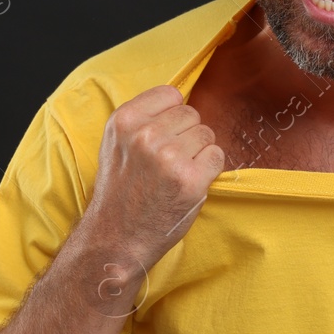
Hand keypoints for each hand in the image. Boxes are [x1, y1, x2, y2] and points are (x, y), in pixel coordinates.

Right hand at [81, 86, 224, 271]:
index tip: (163, 136)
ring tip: (176, 174)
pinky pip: (217, 156)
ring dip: (199, 153)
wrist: (116, 238)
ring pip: (207, 134)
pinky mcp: (190, 180)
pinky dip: (209, 170)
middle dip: (186, 135)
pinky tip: (189, 184)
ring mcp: (169, 157)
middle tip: (168, 163)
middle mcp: (145, 135)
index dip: (172, 115)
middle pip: (191, 114)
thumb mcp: (116, 144)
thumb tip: (180, 99)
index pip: (171, 94)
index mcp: (125, 120)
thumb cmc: (120, 191)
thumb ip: (143, 118)